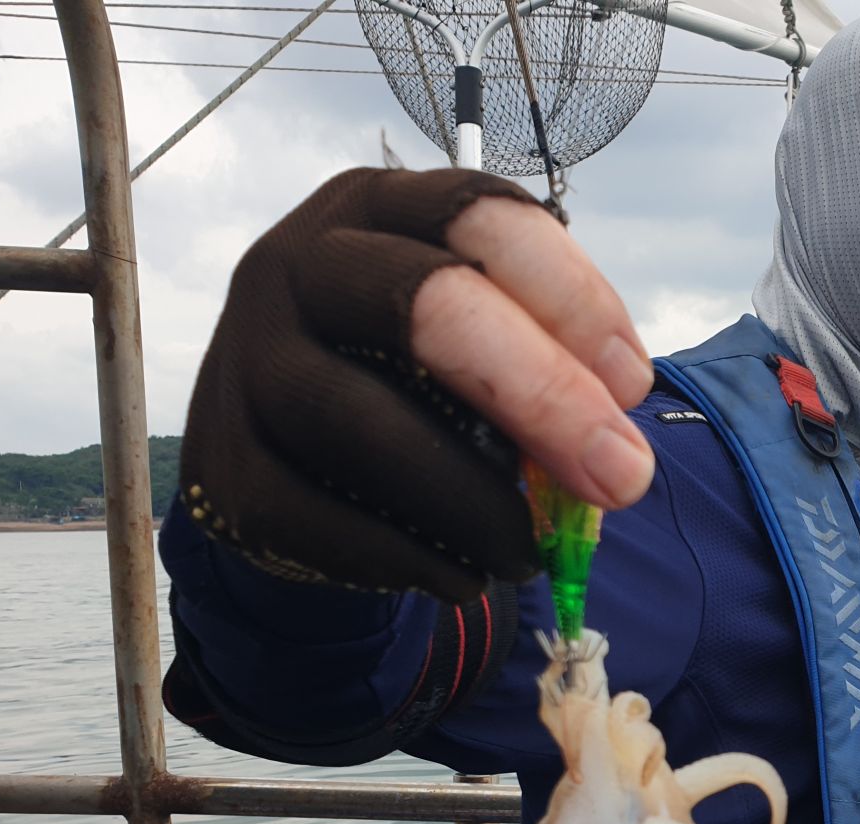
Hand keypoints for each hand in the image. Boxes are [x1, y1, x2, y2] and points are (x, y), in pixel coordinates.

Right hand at [179, 168, 655, 603]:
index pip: (480, 217)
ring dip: (471, 501)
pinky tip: (462, 577)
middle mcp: (297, 265)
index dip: (571, 297)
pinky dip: (407, 557)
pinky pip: (317, 516)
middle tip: (622, 478)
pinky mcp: (225, 465)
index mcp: (378, 210)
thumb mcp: (478, 343)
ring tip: (529, 552)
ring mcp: (247, 362)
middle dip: (541, 395)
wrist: (286, 455)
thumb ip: (546, 368)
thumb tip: (613, 449)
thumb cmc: (413, 382)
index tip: (634, 385)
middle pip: (421, 303)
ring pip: (359, 422)